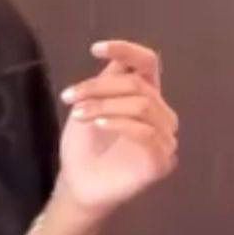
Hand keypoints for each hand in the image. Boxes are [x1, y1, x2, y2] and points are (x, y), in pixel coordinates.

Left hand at [58, 40, 178, 221]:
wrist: (79, 185)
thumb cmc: (83, 147)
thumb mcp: (89, 106)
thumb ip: (105, 82)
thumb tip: (115, 56)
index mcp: (145, 97)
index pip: (148, 64)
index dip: (126, 50)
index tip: (95, 48)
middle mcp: (160, 114)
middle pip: (138, 84)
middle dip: (99, 87)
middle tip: (69, 97)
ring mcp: (164, 138)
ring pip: (141, 105)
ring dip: (104, 105)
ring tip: (78, 115)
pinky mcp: (162, 161)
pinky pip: (146, 133)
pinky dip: (120, 124)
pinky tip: (98, 125)